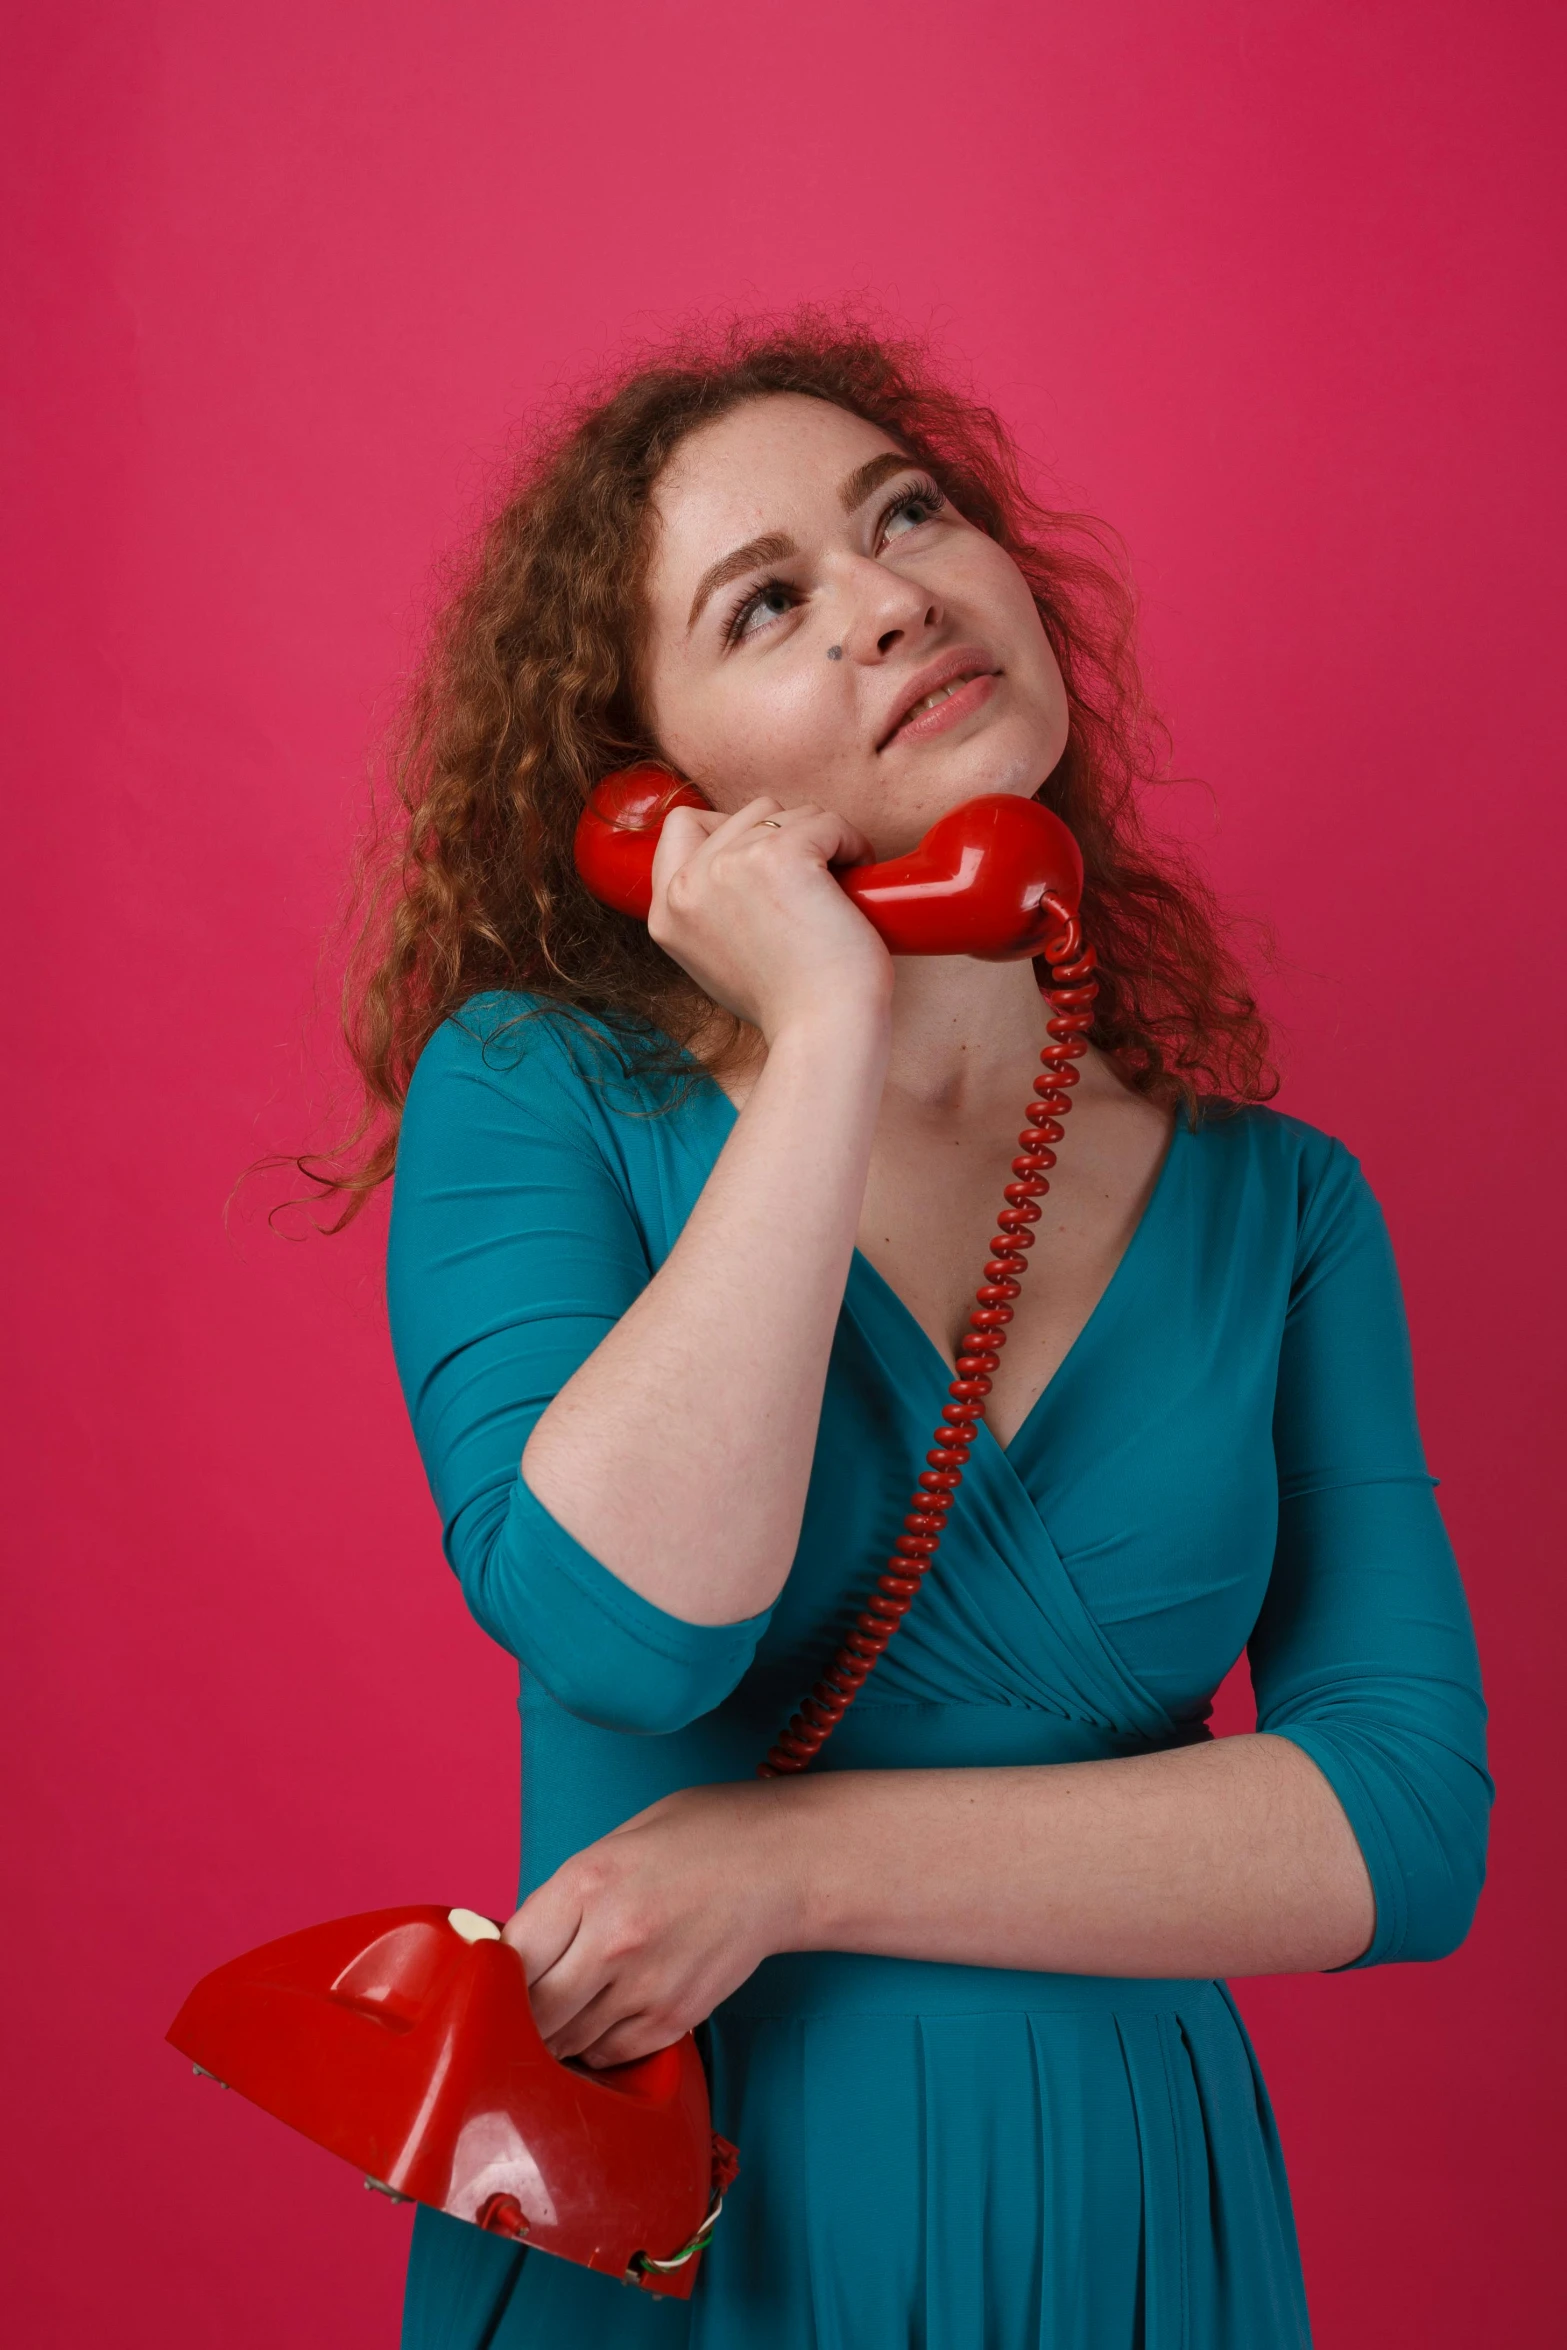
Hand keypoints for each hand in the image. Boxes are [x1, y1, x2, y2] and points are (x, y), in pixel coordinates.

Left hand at [500, 1781, 806, 2067]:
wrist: (779, 1864)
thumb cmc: (698, 1840)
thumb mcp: (613, 1845)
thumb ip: (562, 1900)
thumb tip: (510, 1951)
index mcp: (587, 1883)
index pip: (506, 1957)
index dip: (489, 1974)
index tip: (487, 1976)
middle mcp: (612, 1940)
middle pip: (530, 2013)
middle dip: (514, 2015)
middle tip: (513, 2006)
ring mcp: (646, 1987)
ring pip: (565, 2043)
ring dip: (552, 2035)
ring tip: (560, 2010)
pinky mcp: (675, 2019)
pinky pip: (609, 2055)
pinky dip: (594, 2046)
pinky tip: (601, 2016)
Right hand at [648, 796, 890, 1041]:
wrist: (821, 1033)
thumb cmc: (788, 1005)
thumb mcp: (718, 958)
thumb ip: (712, 910)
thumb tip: (740, 862)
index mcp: (664, 913)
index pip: (682, 825)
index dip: (733, 831)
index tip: (769, 865)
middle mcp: (686, 885)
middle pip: (744, 814)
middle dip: (787, 838)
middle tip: (814, 886)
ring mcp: (728, 866)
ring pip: (786, 814)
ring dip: (821, 839)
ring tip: (838, 888)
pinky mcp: (778, 856)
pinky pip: (826, 820)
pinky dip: (852, 843)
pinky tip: (859, 877)